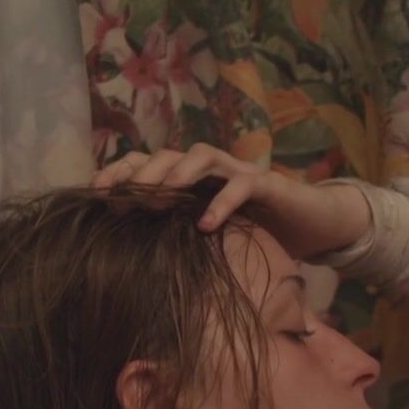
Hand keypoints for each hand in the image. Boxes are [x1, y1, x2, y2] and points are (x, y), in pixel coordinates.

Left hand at [90, 144, 370, 259]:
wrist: (313, 224)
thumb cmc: (258, 230)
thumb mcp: (212, 234)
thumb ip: (180, 233)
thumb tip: (131, 255)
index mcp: (193, 178)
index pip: (150, 163)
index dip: (122, 172)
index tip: (96, 192)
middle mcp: (213, 169)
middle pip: (170, 154)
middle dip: (143, 171)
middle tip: (122, 195)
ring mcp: (240, 172)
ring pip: (204, 156)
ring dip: (178, 172)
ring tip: (158, 195)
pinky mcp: (268, 185)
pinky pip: (241, 185)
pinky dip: (222, 202)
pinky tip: (206, 225)